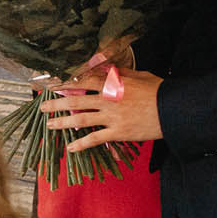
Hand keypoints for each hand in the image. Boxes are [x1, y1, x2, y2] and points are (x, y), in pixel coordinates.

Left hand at [38, 67, 164, 151]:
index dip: (68, 84)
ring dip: (62, 122)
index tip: (56, 86)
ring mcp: (111, 117)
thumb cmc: (160, 91)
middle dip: (56, 103)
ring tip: (49, 125)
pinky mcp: (118, 133)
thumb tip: (108, 70)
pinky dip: (81, 143)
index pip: (84, 82)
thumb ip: (122, 74)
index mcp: (113, 84)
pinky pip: (95, 138)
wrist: (174, 109)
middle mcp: (108, 100)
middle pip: (76, 100)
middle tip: (42, 106)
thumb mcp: (141, 76)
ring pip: (80, 119)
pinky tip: (70, 147)